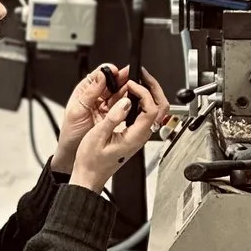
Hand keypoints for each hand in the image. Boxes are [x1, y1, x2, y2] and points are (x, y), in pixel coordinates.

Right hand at [70, 76, 163, 191]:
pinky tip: (130, 94)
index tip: (130, 84)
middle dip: (154, 88)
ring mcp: (139, 135)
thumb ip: (114, 118)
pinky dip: (141, 100)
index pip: (151, 109)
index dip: (143, 92)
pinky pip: (145, 114)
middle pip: (160, 108)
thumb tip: (126, 101)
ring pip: (155, 110)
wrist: (90, 176)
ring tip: (137, 80)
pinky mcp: (133, 134)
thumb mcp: (98, 136)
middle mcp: (141, 136)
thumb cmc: (92, 161)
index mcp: (135, 137)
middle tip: (143, 75)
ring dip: (149, 93)